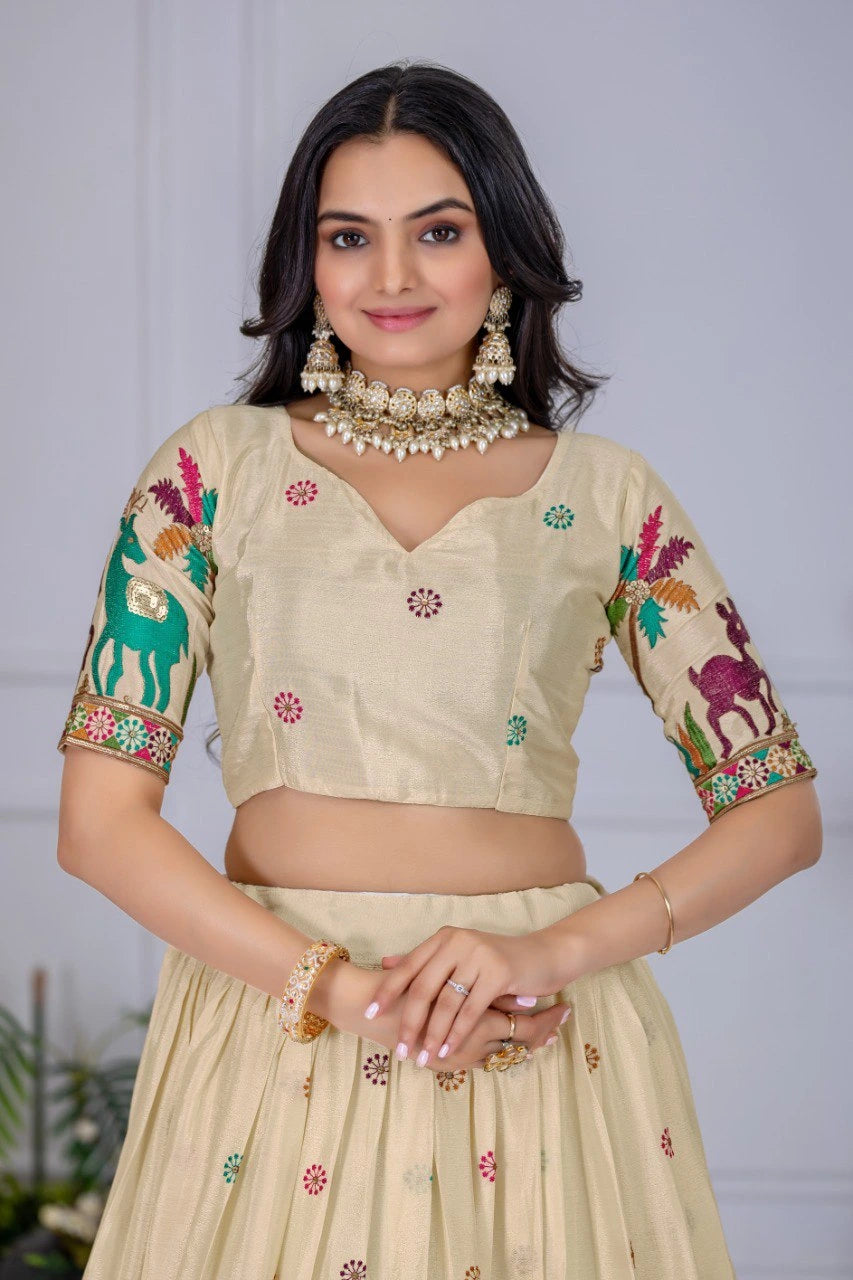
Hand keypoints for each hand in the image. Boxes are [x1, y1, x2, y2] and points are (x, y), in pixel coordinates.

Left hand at [331, 962, 570, 1073]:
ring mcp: (478, 955)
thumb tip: (386, 964)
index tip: (369, 1013)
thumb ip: (424, 960)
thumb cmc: (497, 960)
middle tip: (399, 1048)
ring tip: (422, 1056)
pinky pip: (471, 1010)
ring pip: (446, 1002)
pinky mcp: (499, 972)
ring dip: (433, 1034)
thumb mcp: (459, 955)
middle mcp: (457, 941)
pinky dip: (457, 1033)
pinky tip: (448, 1051)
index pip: (408, 966)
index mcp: (444, 938)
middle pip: (423, 987)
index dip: (387, 991)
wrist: (544, 955)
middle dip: (409, 1021)